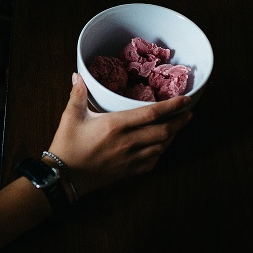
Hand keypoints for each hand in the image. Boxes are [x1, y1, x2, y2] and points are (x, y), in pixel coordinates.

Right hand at [48, 73, 192, 195]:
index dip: (172, 105)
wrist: (64, 176)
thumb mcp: (71, 116)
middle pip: (164, 131)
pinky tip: (161, 147)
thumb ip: (78, 94)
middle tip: (188, 113)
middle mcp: (128, 142)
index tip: (185, 99)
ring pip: (161, 147)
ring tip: (178, 127)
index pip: (152, 113)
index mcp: (115, 125)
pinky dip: (161, 152)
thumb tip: (78, 75)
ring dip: (173, 136)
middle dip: (180, 121)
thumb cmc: (67, 145)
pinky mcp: (128, 171)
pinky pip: (153, 162)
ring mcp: (130, 159)